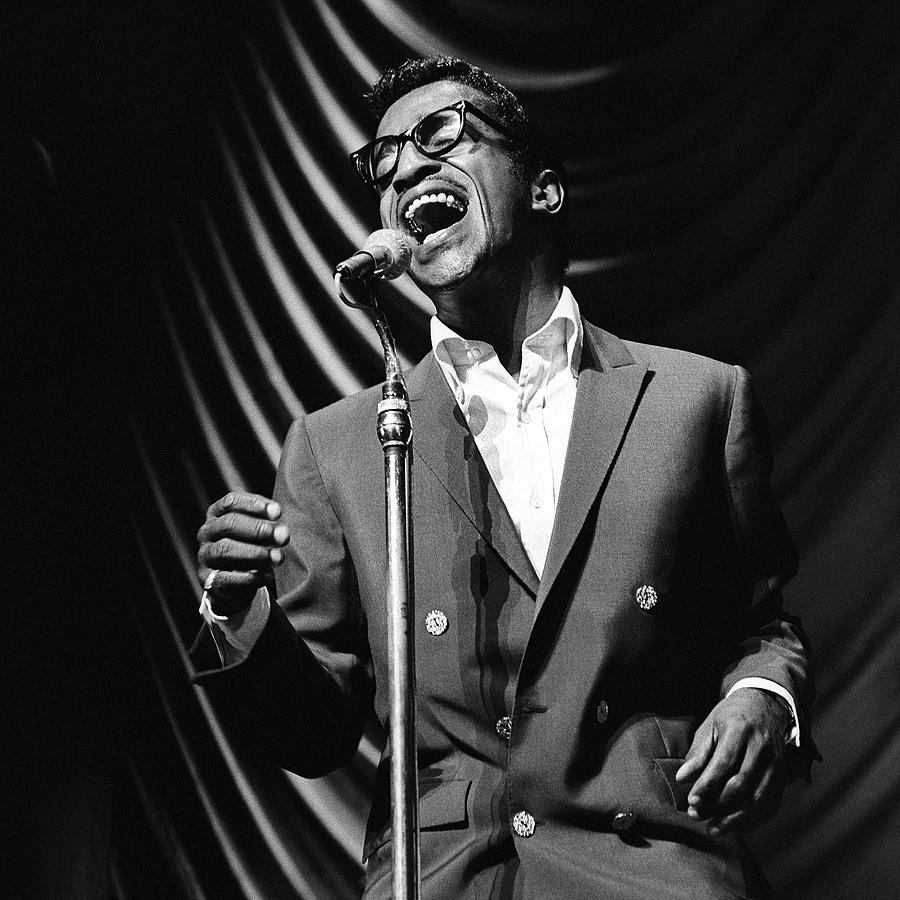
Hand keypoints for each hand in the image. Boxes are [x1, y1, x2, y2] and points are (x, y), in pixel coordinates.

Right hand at [196, 492, 289, 615]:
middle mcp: (207, 532)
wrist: (236, 580)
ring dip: (255, 553)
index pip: (231, 502)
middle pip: (229, 524)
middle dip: (259, 529)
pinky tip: (267, 575)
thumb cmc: (252, 546)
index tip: (278, 512)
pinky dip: (248, 577)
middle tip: (283, 536)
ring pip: (224, 549)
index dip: (254, 505)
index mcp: (217, 514)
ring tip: (278, 557)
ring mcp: (205, 556)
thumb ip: (269, 525)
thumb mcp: (258, 530)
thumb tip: (282, 531)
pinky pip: (225, 578)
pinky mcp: (208, 580)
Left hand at [675, 689, 791, 833]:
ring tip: (713, 827)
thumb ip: (698, 753)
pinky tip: (735, 826)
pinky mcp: (783, 775)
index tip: (691, 801)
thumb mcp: (710, 725)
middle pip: (741, 784)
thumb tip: (682, 778)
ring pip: (758, 799)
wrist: (766, 704)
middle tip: (697, 815)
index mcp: (740, 729)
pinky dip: (753, 820)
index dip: (707, 785)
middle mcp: (762, 747)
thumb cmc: (732, 716)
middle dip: (717, 805)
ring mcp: (776, 763)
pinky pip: (771, 804)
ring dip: (735, 819)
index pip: (723, 763)